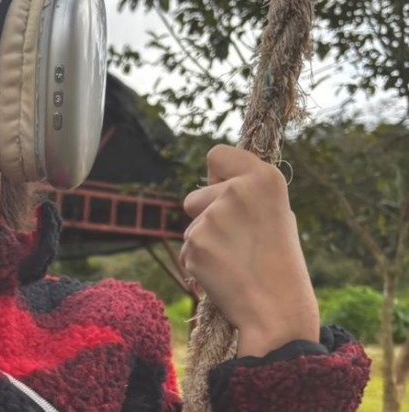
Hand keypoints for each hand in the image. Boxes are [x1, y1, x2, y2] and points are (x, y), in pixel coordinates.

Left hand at [182, 145, 319, 356]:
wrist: (278, 312)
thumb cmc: (281, 264)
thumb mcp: (276, 215)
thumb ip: (246, 195)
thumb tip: (213, 185)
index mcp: (264, 178)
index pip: (217, 154)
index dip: (217, 175)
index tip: (226, 191)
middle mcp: (236, 191)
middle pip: (195, 196)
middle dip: (206, 216)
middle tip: (239, 242)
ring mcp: (212, 218)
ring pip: (191, 225)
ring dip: (205, 241)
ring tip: (236, 261)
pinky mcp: (194, 243)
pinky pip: (187, 249)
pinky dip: (199, 261)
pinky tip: (224, 274)